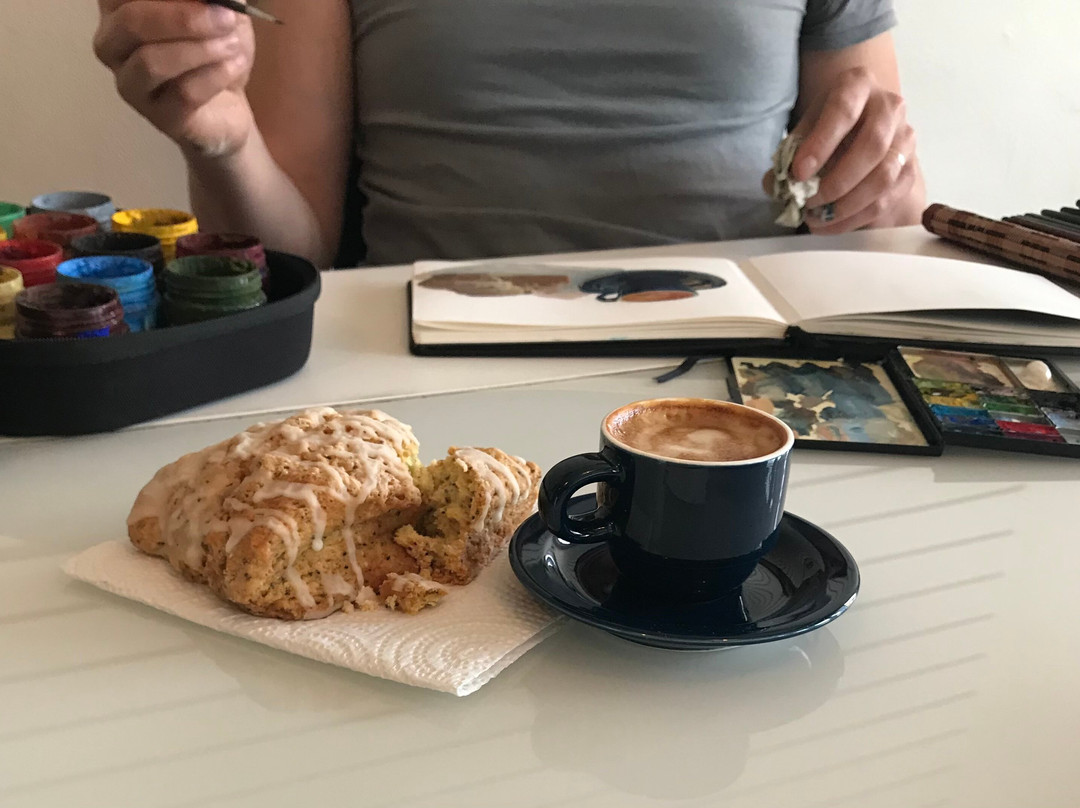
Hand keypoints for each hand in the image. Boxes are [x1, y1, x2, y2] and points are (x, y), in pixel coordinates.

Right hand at [94, 0, 255, 158]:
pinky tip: (235, 65)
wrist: (228, 100)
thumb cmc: (213, 45)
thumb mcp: (215, 7)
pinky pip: (183, 94)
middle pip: (130, 22)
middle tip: (227, 17)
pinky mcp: (160, 117)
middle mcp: (113, 44)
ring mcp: (131, 84)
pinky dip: (215, 75)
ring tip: (233, 45)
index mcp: (117, 7)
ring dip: (201, 49)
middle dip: (184, 18)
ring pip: (152, 62)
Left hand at [770, 66, 923, 233]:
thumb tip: (774, 185)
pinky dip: (855, 218)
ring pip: (884, 177)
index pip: (844, 110)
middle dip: (836, 181)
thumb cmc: (827, 123)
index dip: (821, 144)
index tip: (798, 173)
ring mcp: (905, 137)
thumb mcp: (806, 126)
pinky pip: (887, 199)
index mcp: (858, 85)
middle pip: (872, 146)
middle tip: (808, 201)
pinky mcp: (909, 167)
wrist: (861, 121)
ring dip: (847, 205)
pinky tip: (831, 224)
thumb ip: (790, 153)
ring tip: (816, 218)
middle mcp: (889, 106)